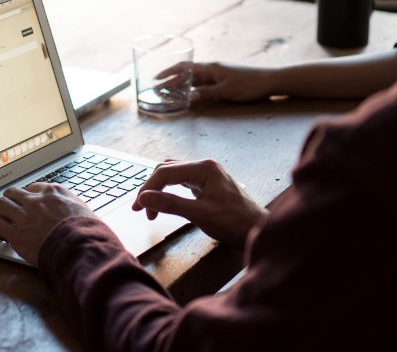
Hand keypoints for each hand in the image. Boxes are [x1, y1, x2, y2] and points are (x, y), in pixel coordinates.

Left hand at [0, 183, 97, 266]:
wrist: (82, 248)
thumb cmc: (89, 233)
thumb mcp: (85, 211)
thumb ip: (73, 208)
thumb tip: (76, 213)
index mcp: (54, 193)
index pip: (34, 188)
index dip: (30, 197)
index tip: (29, 204)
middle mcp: (37, 201)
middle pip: (13, 192)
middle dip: (11, 200)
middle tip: (11, 210)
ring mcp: (25, 216)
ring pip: (1, 204)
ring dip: (0, 212)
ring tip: (1, 219)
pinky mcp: (17, 234)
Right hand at [131, 159, 265, 247]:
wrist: (258, 230)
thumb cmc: (235, 223)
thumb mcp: (199, 214)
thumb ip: (170, 204)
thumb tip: (144, 198)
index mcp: (203, 168)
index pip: (165, 172)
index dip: (148, 189)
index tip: (138, 207)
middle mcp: (205, 166)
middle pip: (167, 170)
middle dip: (151, 188)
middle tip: (141, 209)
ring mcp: (207, 174)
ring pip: (173, 174)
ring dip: (160, 189)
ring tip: (151, 208)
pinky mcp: (208, 183)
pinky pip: (183, 181)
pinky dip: (170, 190)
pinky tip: (166, 202)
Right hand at [161, 62, 276, 102]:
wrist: (269, 81)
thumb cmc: (249, 84)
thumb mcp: (227, 90)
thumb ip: (207, 93)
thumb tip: (189, 97)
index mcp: (210, 68)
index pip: (184, 67)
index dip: (169, 72)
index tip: (156, 78)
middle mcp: (211, 69)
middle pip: (186, 73)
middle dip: (171, 80)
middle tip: (157, 89)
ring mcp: (216, 75)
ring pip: (193, 79)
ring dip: (180, 85)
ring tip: (168, 93)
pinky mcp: (222, 81)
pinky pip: (202, 84)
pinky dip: (192, 89)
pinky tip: (187, 95)